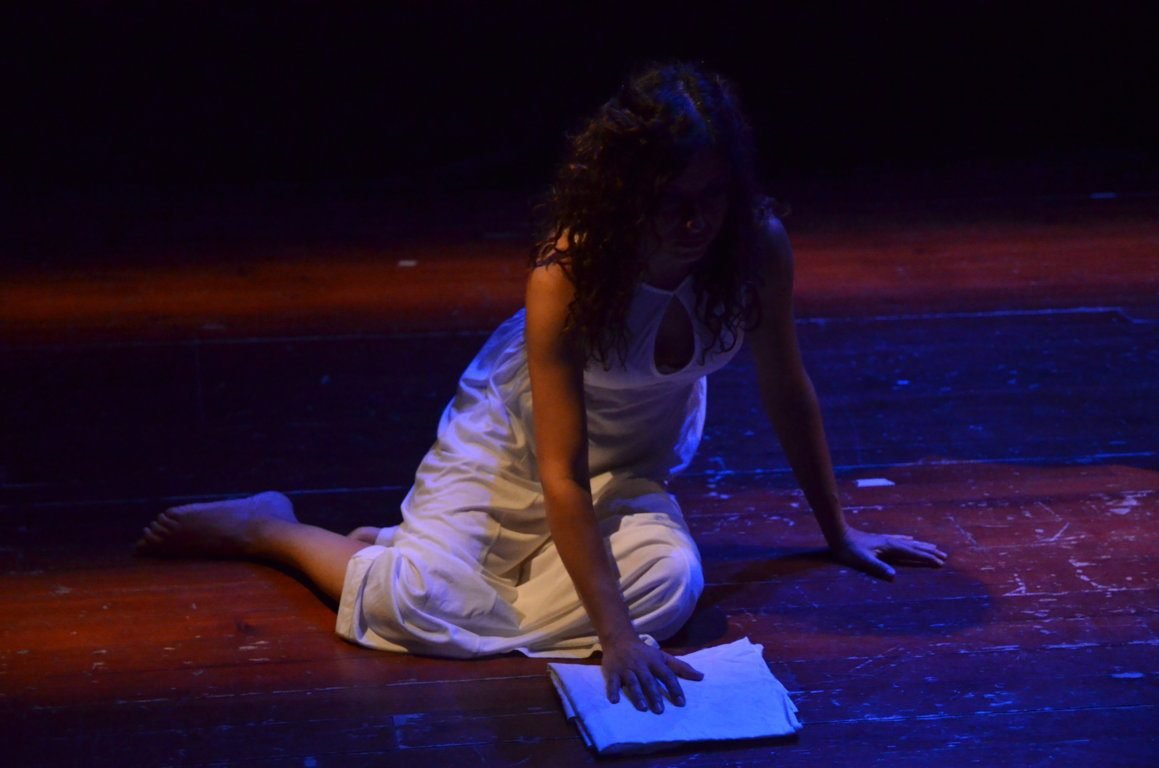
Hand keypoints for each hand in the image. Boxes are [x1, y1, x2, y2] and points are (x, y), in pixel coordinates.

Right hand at [601, 635, 703, 712]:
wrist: (619, 638)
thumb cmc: (644, 652)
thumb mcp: (663, 657)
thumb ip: (681, 667)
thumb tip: (701, 677)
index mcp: (654, 661)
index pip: (667, 675)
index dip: (674, 688)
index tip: (681, 703)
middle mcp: (641, 665)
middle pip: (649, 681)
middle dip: (654, 695)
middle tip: (660, 710)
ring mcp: (626, 668)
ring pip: (632, 682)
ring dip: (637, 695)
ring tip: (643, 708)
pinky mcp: (612, 672)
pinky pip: (612, 682)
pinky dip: (612, 691)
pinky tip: (614, 700)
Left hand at [832, 527, 946, 579]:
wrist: (839, 535)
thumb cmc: (849, 550)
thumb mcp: (864, 561)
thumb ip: (878, 568)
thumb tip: (894, 577)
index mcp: (890, 547)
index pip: (913, 553)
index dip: (927, 558)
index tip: (940, 563)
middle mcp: (891, 541)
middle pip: (915, 547)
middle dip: (930, 552)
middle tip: (945, 556)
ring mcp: (886, 539)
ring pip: (909, 543)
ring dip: (922, 546)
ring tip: (934, 546)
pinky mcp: (880, 540)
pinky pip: (900, 540)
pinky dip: (909, 541)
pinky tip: (910, 539)